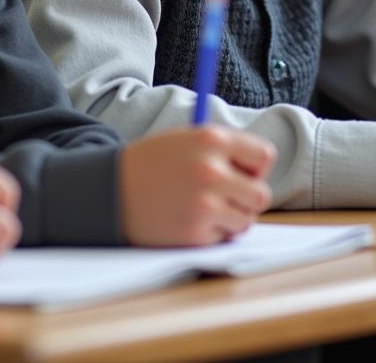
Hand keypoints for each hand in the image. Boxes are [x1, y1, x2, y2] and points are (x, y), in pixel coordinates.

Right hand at [120, 126, 274, 245]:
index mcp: (211, 138)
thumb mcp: (187, 140)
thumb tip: (261, 171)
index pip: (264, 155)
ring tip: (205, 208)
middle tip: (228, 197)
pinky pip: (224, 237)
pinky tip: (188, 219)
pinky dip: (212, 233)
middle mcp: (211, 170)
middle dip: (248, 198)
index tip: (243, 172)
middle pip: (261, 194)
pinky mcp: (194, 233)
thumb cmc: (154, 163)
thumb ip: (224, 150)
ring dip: (231, 218)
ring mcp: (203, 204)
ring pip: (246, 220)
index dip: (257, 167)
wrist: (111, 190)